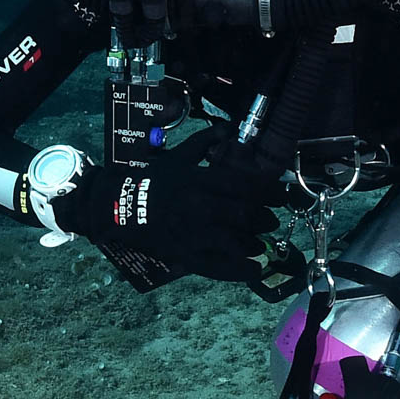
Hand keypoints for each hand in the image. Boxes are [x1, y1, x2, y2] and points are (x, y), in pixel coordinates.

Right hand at [52, 127, 285, 281]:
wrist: (118, 206)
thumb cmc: (153, 179)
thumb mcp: (178, 156)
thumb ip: (205, 141)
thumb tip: (229, 128)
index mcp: (199, 180)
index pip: (245, 185)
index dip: (270, 192)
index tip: (282, 197)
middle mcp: (199, 206)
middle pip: (245, 214)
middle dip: (265, 219)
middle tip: (271, 220)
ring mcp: (191, 233)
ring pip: (235, 241)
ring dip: (255, 243)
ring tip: (261, 243)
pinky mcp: (184, 255)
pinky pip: (217, 267)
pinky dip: (240, 270)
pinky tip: (254, 269)